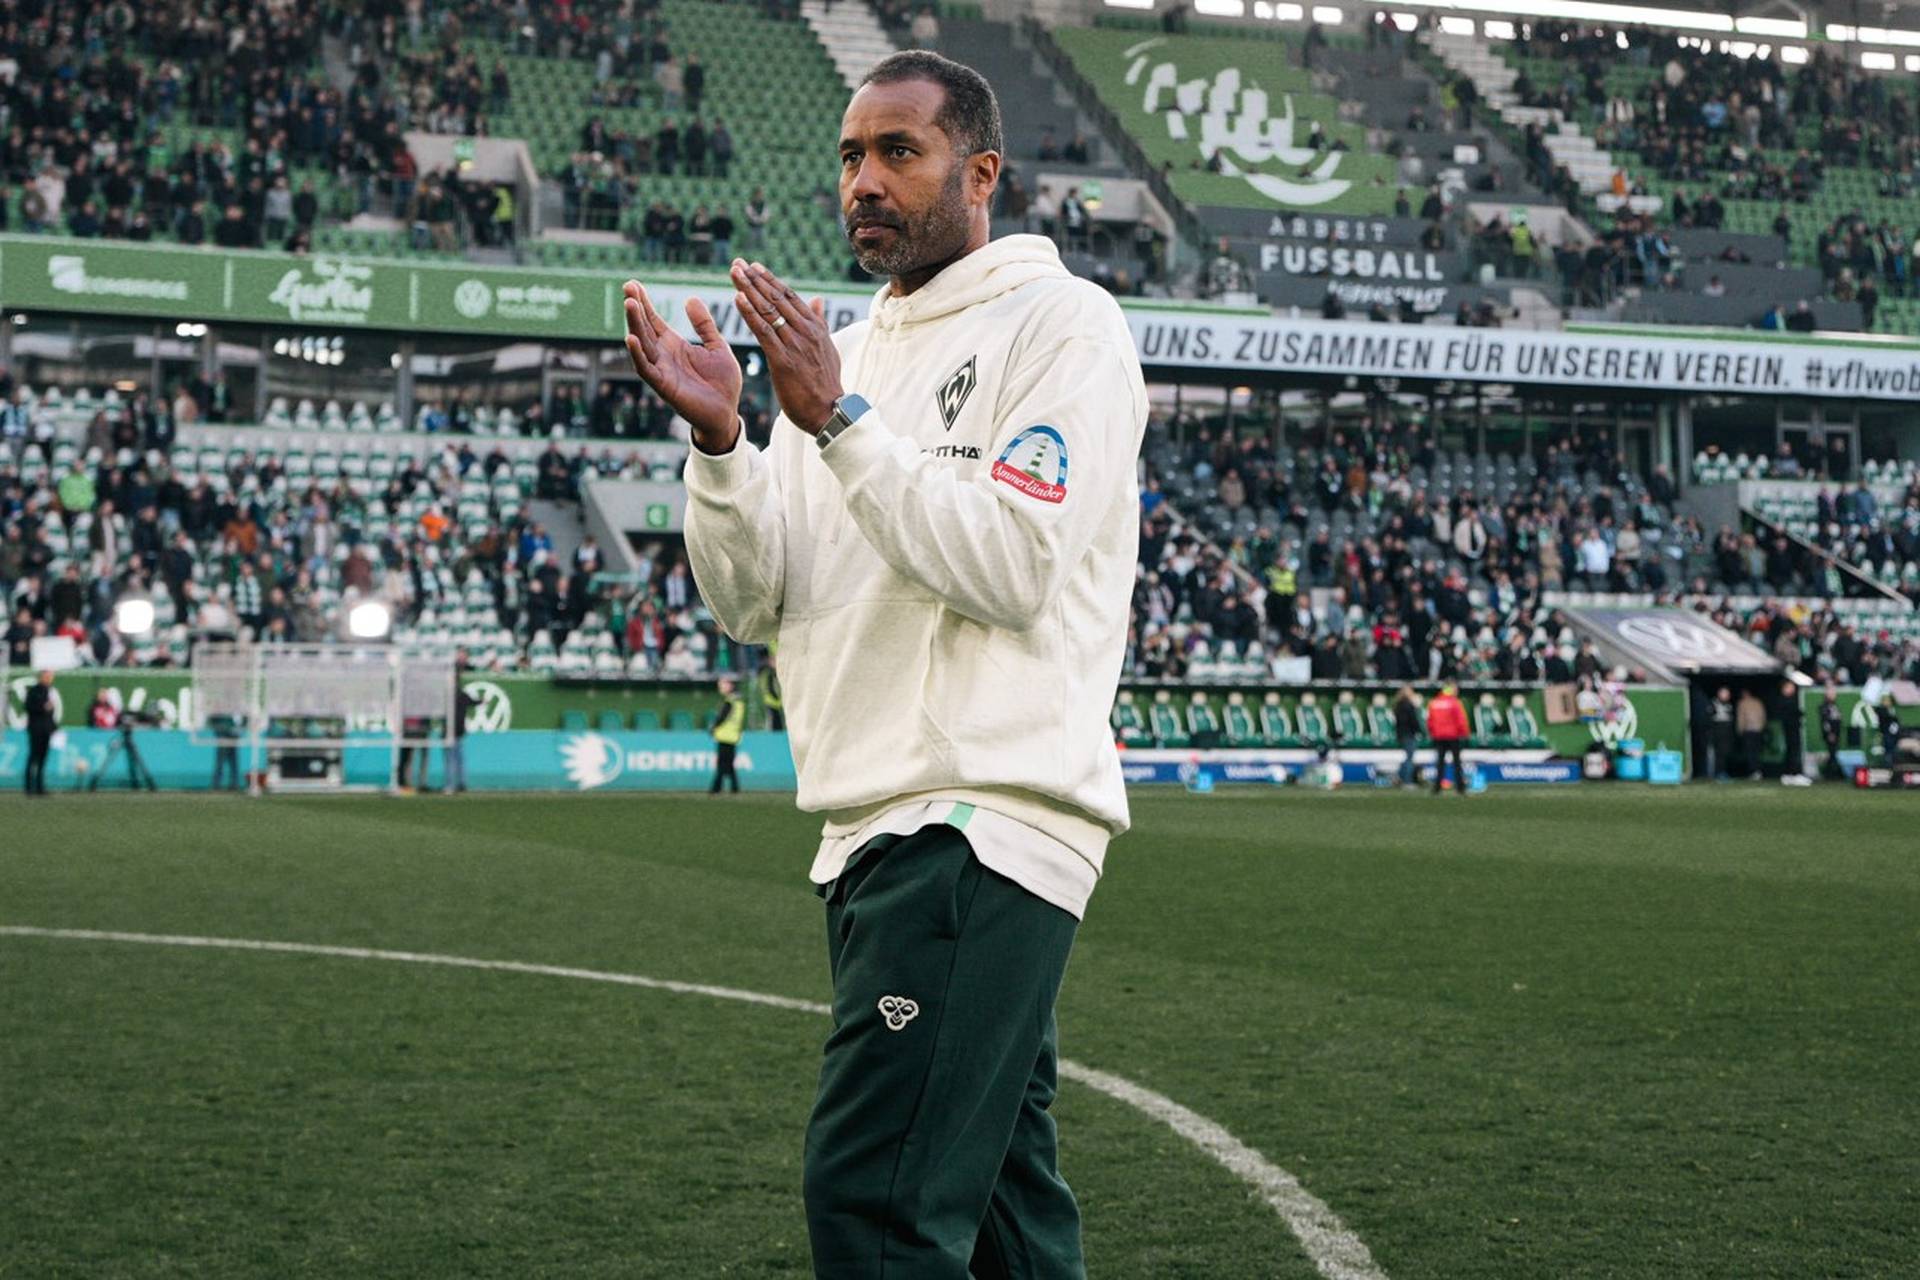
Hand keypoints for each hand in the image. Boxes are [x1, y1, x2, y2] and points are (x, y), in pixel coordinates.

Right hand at [621, 280, 741, 452]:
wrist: (727, 413)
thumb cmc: (722, 383)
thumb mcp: (717, 346)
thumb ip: (704, 325)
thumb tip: (690, 299)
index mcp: (674, 345)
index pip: (654, 319)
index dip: (644, 302)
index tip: (633, 284)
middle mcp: (663, 356)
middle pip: (644, 327)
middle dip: (635, 308)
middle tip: (627, 287)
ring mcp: (661, 370)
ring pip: (642, 344)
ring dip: (634, 324)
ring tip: (629, 304)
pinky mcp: (664, 386)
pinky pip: (646, 369)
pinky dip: (638, 354)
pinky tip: (631, 338)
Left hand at [730, 259, 841, 433]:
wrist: (829, 411)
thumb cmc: (825, 383)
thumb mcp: (827, 347)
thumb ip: (819, 322)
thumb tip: (817, 299)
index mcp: (815, 327)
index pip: (789, 296)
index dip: (770, 280)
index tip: (754, 266)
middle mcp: (806, 331)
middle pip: (776, 298)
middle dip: (755, 279)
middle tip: (737, 263)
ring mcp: (795, 344)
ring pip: (768, 310)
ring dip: (749, 289)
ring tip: (734, 273)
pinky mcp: (783, 360)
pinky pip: (764, 331)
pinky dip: (750, 313)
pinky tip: (738, 299)